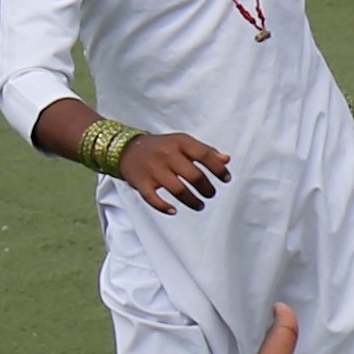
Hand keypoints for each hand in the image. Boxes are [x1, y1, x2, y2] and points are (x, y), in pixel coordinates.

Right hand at [113, 127, 232, 213]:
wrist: (128, 149)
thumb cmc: (162, 147)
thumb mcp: (183, 143)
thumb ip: (205, 151)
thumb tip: (226, 160)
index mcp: (180, 142)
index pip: (204, 155)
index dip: (218, 169)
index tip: (226, 179)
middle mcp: (167, 155)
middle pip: (194, 175)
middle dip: (206, 188)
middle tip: (211, 194)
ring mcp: (153, 169)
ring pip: (178, 189)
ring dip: (192, 201)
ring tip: (200, 205)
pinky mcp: (141, 183)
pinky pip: (153, 199)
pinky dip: (164, 207)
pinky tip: (174, 210)